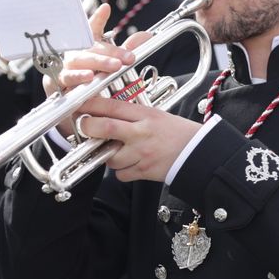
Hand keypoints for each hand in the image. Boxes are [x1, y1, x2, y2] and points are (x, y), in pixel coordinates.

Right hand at [47, 5, 153, 135]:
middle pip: (90, 49)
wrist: (75, 109)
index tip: (106, 9)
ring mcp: (63, 68)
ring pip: (78, 62)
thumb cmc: (92, 82)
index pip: (90, 30)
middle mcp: (74, 55)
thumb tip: (147, 35)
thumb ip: (126, 50)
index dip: (97, 19)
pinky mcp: (56, 84)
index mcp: (87, 48)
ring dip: (95, 64)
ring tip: (111, 67)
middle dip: (110, 53)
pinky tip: (88, 78)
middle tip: (129, 58)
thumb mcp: (111, 65)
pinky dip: (76, 78)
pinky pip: (64, 79)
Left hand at [72, 95, 202, 182]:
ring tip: (120, 151)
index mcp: (146, 115)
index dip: (90, 105)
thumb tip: (104, 114)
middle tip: (85, 128)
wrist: (199, 153)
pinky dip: (122, 170)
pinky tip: (132, 163)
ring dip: (108, 155)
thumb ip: (132, 115)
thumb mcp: (156, 115)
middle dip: (87, 127)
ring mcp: (142, 153)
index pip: (112, 106)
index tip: (79, 105)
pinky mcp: (144, 170)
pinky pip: (120, 174)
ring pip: (109, 156)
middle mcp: (142, 133)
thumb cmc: (178, 133)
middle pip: (104, 128)